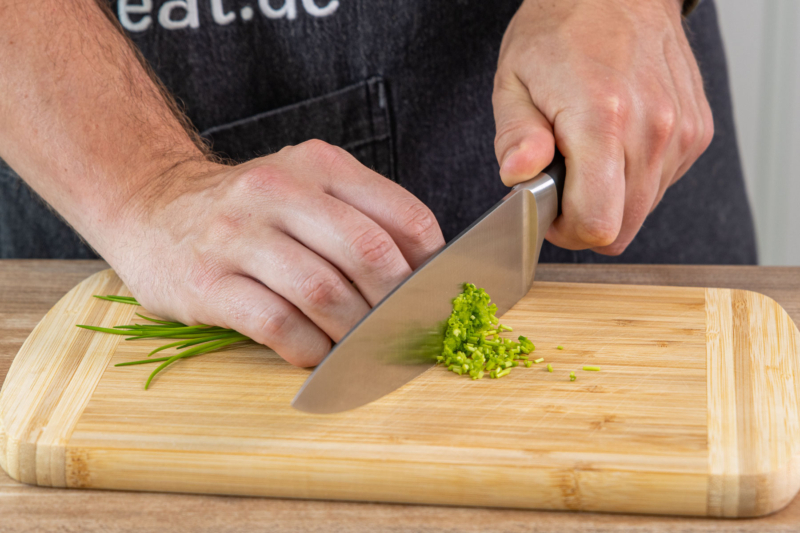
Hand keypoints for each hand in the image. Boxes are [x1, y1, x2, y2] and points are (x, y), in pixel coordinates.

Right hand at [107, 140, 443, 366]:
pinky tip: (316, 355)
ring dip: (355, 333)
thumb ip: (360, 219)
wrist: (151, 207)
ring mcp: (238, 235)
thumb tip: (422, 279)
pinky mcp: (207, 282)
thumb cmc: (248, 211)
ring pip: (324, 293)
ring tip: (360, 348)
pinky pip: (276, 324)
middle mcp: (278, 191)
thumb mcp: (305, 188)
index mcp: (319, 165)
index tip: (434, 296)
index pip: (403, 216)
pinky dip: (309, 349)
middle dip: (397, 305)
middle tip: (403, 332)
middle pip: (368, 255)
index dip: (431, 266)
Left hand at [493, 0, 713, 253]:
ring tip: (590, 151)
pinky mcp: (696, 131)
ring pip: (644, 208)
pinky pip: (662, 182)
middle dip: (588, 219)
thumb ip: (516, 137)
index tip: (550, 211)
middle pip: (623, 228)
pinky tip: (618, 140)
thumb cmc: (560, 31)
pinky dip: (636, 175)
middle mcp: (652, 129)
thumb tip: (520, 177)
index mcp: (602, 119)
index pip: (598, 224)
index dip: (567, 231)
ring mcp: (681, 131)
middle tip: (564, 184)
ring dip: (613, 195)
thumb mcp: (513, 81)